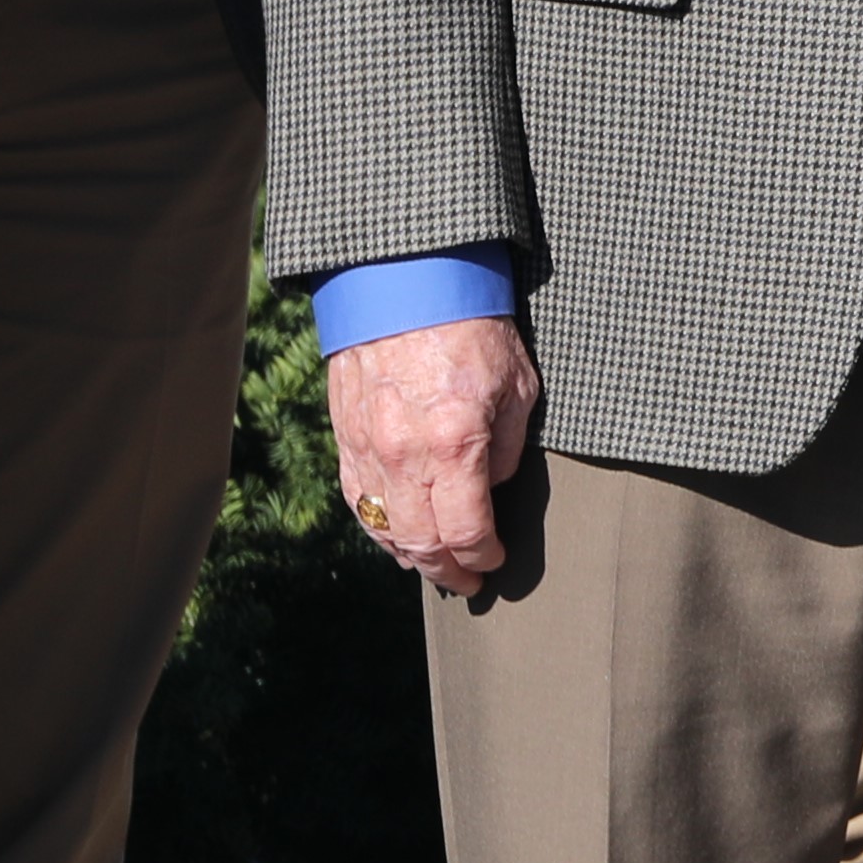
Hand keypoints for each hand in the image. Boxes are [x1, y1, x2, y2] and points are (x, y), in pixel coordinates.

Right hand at [330, 316, 543, 598]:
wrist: (406, 280)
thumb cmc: (474, 326)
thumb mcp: (518, 383)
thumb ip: (505, 446)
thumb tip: (489, 486)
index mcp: (453, 443)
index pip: (466, 531)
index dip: (484, 557)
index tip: (497, 562)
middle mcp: (403, 455)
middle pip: (420, 542)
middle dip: (447, 570)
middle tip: (468, 582)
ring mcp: (367, 448)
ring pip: (382, 527)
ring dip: (409, 555)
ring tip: (434, 566)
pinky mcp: (345, 435)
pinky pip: (357, 498)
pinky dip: (377, 526)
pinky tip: (395, 535)